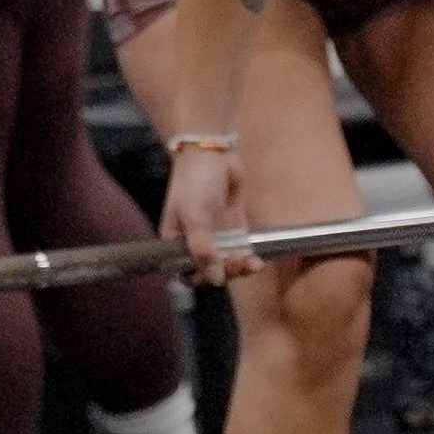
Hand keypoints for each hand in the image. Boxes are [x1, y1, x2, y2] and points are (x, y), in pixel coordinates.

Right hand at [160, 138, 255, 279]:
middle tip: (236, 262)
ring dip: (239, 268)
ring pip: (228, 263)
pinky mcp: (234, 228)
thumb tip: (216, 279)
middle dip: (225, 271)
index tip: (216, 275)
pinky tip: (258, 261)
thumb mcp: (195, 216)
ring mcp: (216, 235)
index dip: (201, 278)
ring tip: (251, 264)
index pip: (185, 272)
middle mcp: (195, 242)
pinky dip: (248, 258)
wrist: (213, 154)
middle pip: (210, 270)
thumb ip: (203, 249)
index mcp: (176, 242)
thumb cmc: (195, 183)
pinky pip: (241, 249)